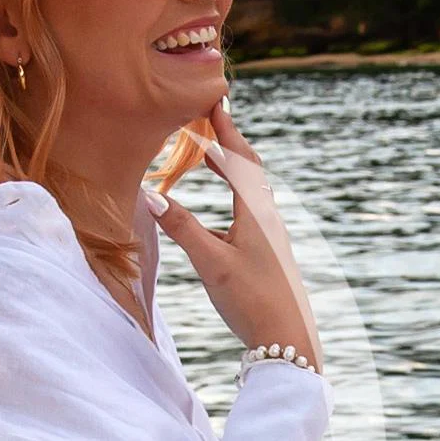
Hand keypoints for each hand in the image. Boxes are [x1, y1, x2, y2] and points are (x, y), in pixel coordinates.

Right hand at [155, 113, 312, 359]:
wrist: (288, 341)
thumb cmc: (251, 301)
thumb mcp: (211, 264)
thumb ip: (182, 228)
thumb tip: (150, 195)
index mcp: (256, 214)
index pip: (239, 159)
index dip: (225, 128)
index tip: (215, 99)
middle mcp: (268, 218)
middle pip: (249, 168)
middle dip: (228, 140)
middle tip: (210, 116)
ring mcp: (271, 235)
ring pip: (251, 188)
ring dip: (231, 165)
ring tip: (211, 151)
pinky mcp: (270, 252)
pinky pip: (251, 206)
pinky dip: (234, 190)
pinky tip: (225, 202)